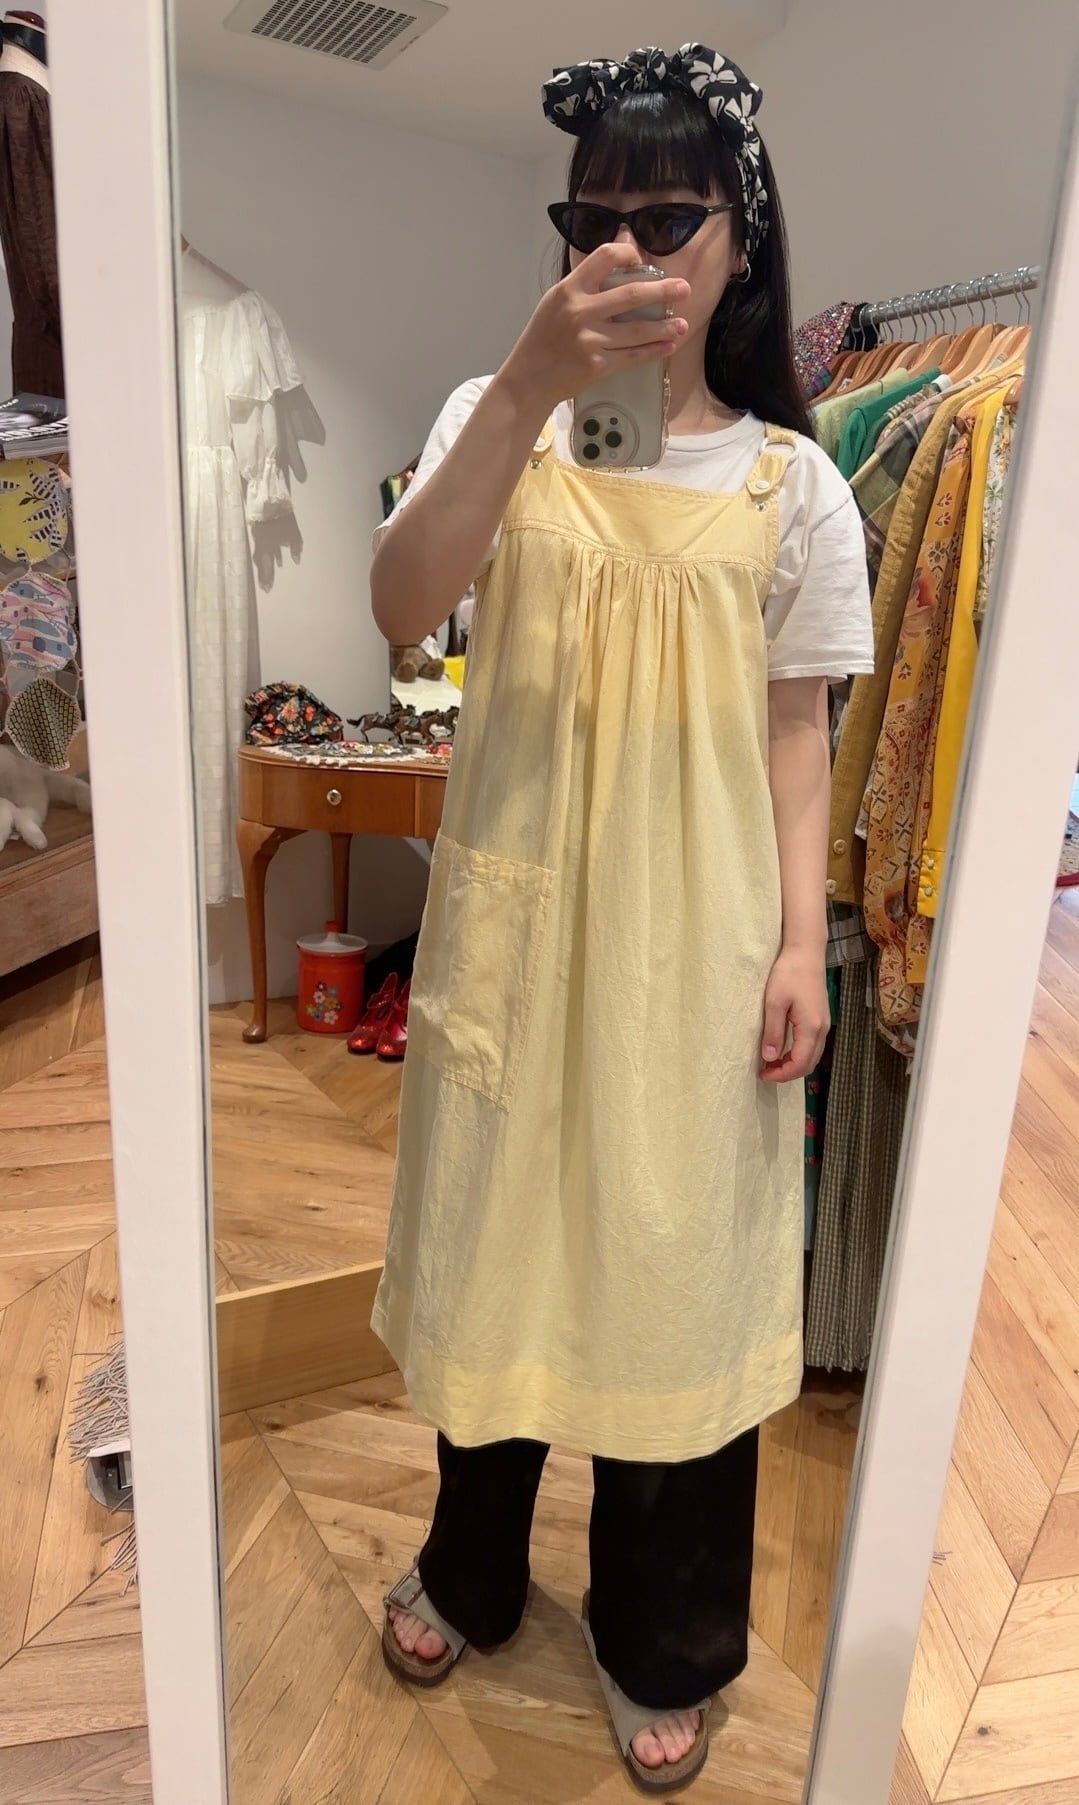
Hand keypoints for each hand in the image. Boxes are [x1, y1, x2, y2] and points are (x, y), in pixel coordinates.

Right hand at [500, 242, 689, 415]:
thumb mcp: (555, 302)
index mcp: (569, 289)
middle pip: (631, 295)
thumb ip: (584, 286)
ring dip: (664, 327)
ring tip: (683, 325)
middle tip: (684, 289)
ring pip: (637, 330)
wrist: (528, 379)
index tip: (642, 261)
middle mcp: (580, 311)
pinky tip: (668, 346)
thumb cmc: (543, 338)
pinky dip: (653, 351)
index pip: (604, 257)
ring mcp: (589, 340)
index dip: (628, 253)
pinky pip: (632, 356)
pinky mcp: (597, 365)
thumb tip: (620, 267)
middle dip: (663, 291)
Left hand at [759, 948, 829, 1083]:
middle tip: (765, 1072)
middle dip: (787, 1073)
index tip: (762, 1074)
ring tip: (771, 1063)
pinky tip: (783, 1050)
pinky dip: (799, 1054)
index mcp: (811, 1028)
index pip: (800, 1064)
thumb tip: (769, 1058)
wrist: (806, 953)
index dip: (781, 1075)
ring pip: (812, 1056)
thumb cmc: (788, 974)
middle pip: (808, 1064)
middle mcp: (822, 1030)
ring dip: (793, 1064)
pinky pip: (812, 1046)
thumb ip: (773, 1032)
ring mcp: (824, 1024)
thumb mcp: (774, 1002)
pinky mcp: (821, 1019)